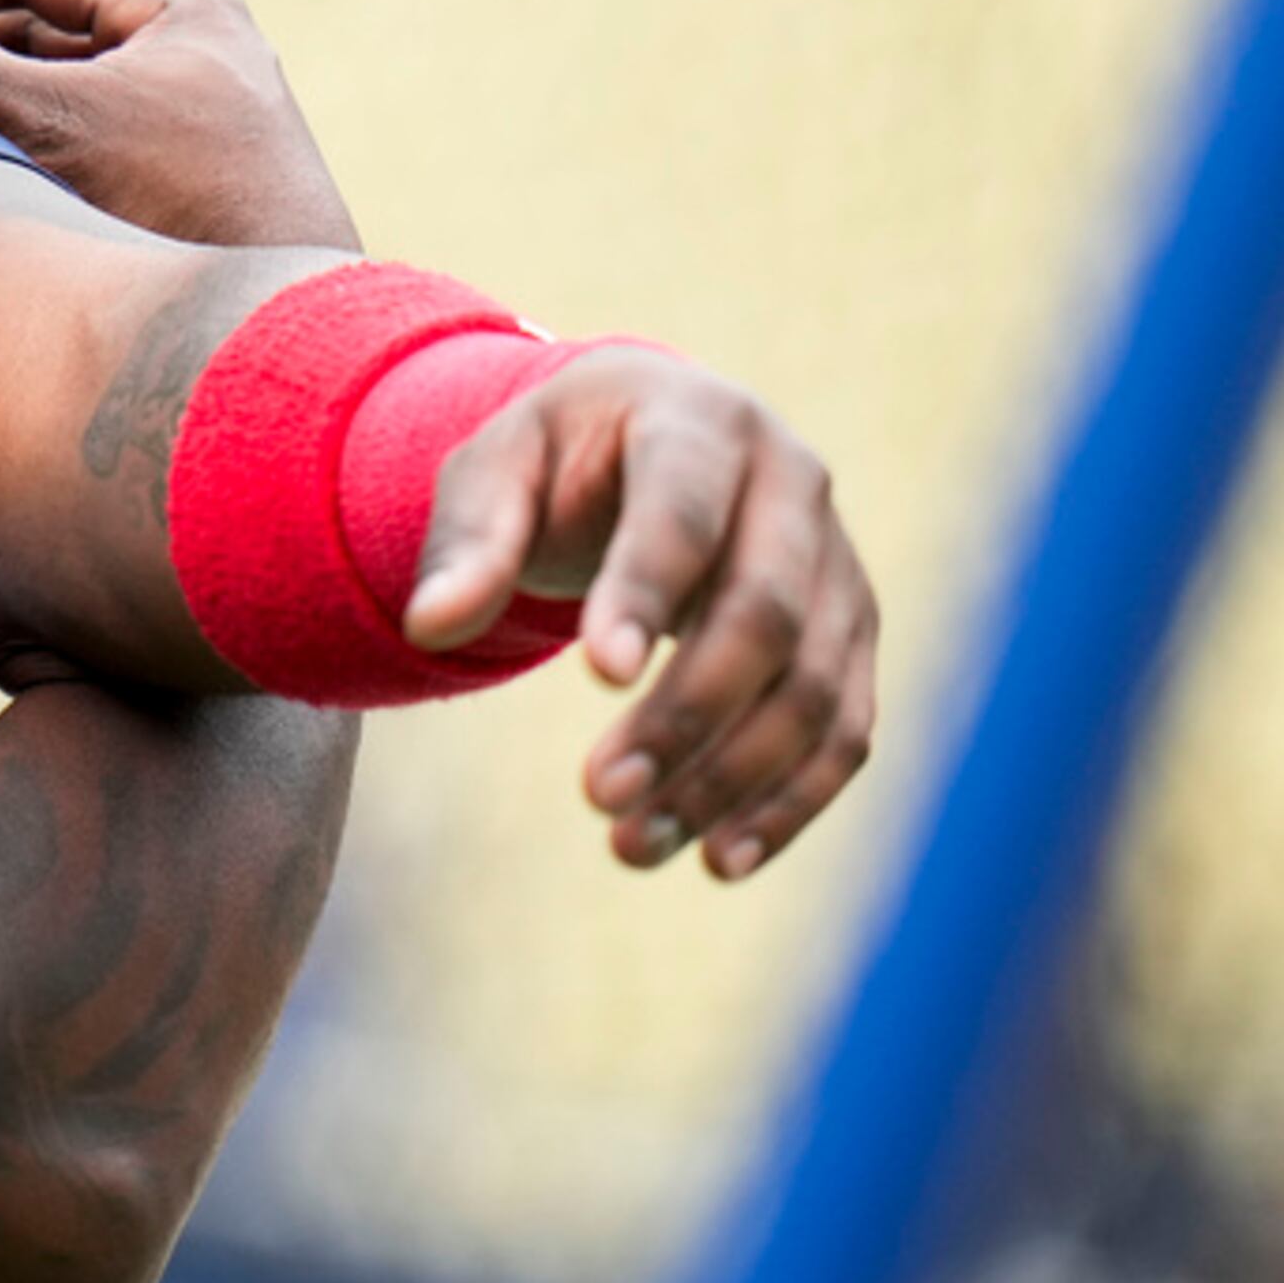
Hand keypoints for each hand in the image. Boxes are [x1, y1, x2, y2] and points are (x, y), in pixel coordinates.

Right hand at [0, 0, 359, 251]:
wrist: (288, 352)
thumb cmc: (187, 214)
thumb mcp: (53, 125)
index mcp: (183, 14)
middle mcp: (196, 62)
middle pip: (42, 24)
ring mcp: (195, 135)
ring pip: (60, 93)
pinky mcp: (185, 201)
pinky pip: (77, 150)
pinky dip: (11, 148)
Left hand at [401, 348, 878, 880]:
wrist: (648, 440)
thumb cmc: (561, 458)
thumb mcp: (495, 470)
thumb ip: (468, 541)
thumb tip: (432, 627)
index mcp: (700, 422)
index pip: (684, 512)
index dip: (648, 592)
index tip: (600, 677)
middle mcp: (794, 483)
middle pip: (766, 612)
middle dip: (686, 713)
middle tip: (595, 794)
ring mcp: (838, 562)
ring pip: (815, 687)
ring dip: (731, 778)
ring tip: (631, 844)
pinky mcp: (851, 632)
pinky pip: (846, 729)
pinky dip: (791, 802)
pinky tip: (719, 860)